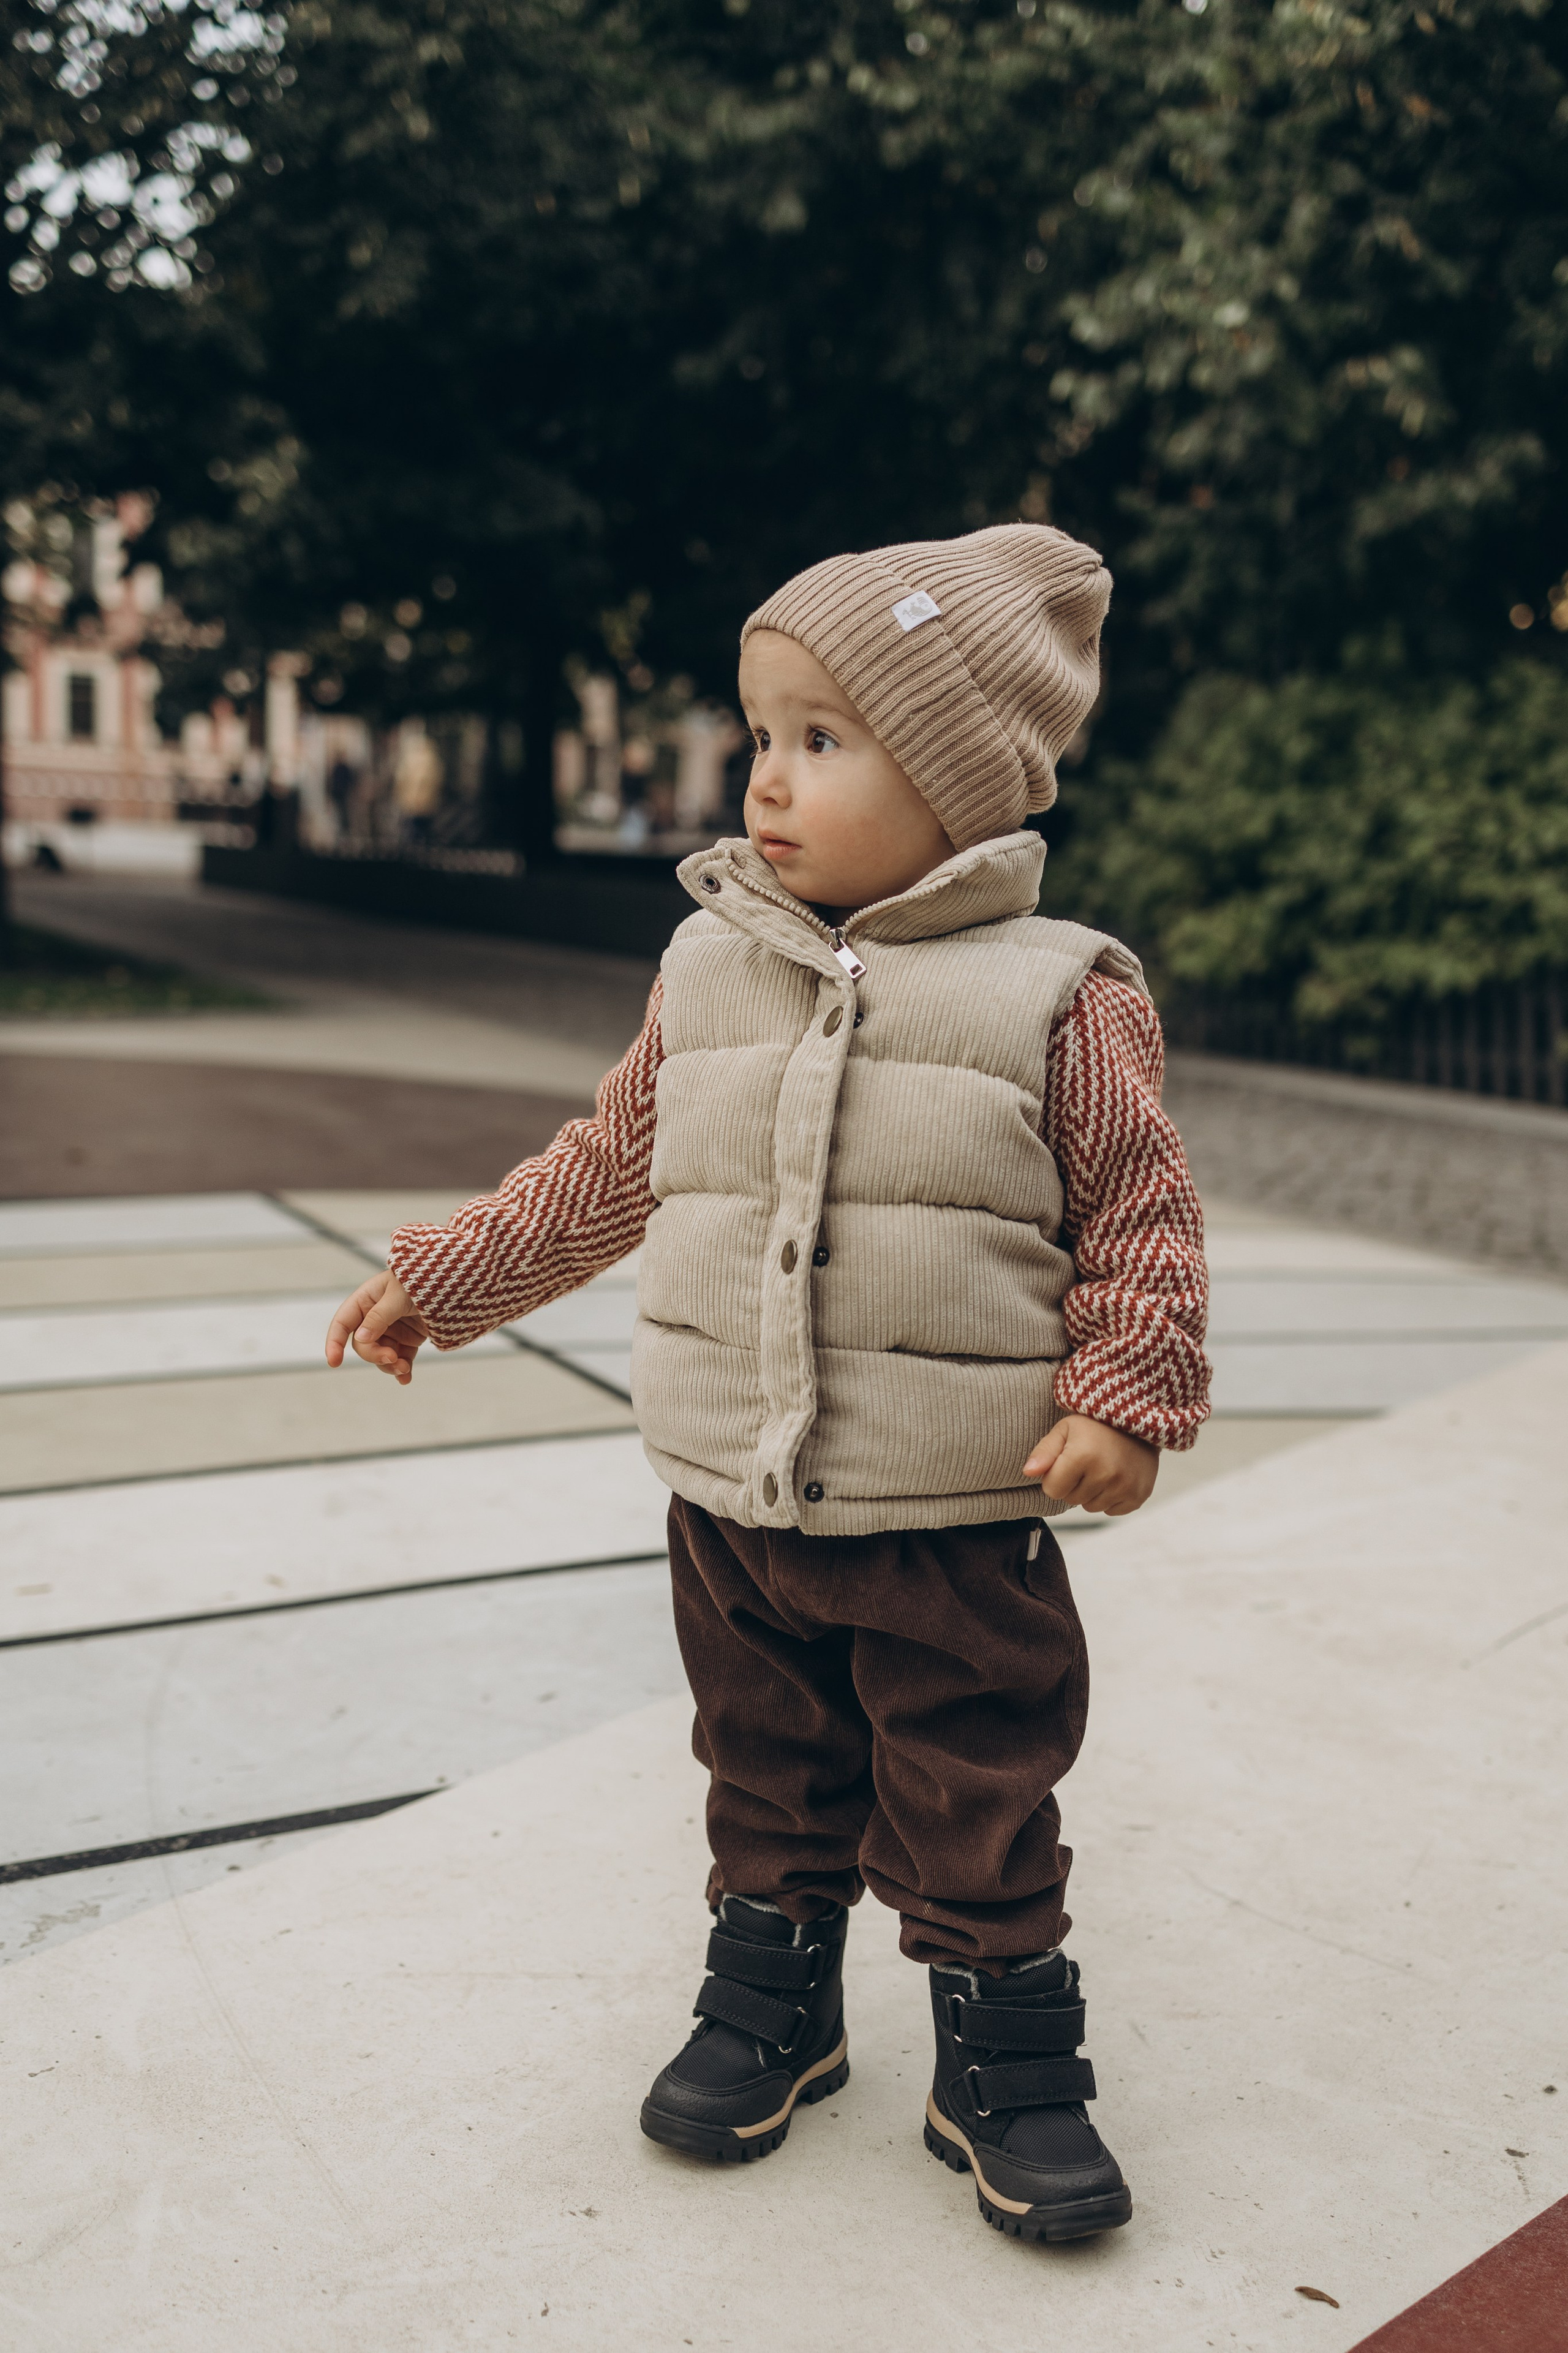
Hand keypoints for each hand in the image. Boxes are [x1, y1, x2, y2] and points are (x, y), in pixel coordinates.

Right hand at [324, 1270, 430, 1384]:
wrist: (454, 1283)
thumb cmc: (423, 1279)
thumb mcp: (398, 1295)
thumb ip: (379, 1316)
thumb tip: (360, 1338)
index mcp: (366, 1300)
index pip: (343, 1323)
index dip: (334, 1342)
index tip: (334, 1362)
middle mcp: (375, 1316)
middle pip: (363, 1344)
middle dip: (375, 1355)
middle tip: (392, 1358)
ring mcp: (392, 1329)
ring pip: (380, 1355)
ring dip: (390, 1365)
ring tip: (404, 1368)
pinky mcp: (408, 1340)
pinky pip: (400, 1359)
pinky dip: (402, 1369)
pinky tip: (406, 1378)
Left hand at [1024, 1414, 1157, 1516]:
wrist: (1138, 1422)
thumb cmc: (1096, 1425)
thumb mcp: (1065, 1430)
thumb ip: (1044, 1452)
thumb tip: (1027, 1472)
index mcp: (1083, 1456)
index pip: (1052, 1490)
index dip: (1055, 1477)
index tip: (1066, 1462)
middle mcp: (1106, 1474)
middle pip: (1071, 1500)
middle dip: (1073, 1484)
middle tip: (1087, 1462)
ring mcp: (1125, 1487)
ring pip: (1090, 1507)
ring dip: (1091, 1492)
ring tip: (1101, 1468)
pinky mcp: (1138, 1496)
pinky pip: (1111, 1511)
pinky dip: (1110, 1498)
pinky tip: (1115, 1477)